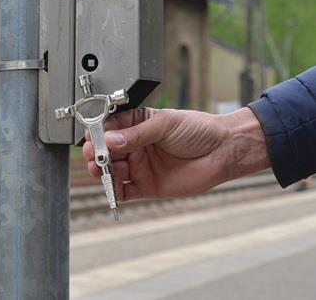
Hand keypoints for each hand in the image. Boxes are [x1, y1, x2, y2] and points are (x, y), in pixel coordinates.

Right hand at [83, 107, 269, 200]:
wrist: (222, 151)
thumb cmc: (199, 130)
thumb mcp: (165, 124)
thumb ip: (137, 133)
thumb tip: (111, 139)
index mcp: (137, 125)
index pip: (110, 128)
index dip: (99, 132)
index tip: (93, 136)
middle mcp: (135, 146)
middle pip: (107, 151)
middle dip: (97, 152)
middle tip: (94, 154)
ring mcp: (139, 167)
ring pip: (112, 171)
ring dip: (102, 170)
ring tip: (99, 168)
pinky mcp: (146, 186)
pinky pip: (124, 191)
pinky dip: (113, 190)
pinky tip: (111, 185)